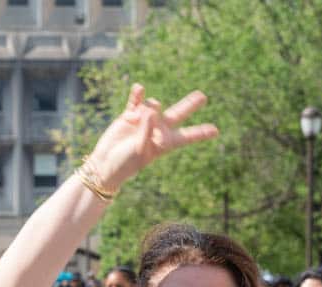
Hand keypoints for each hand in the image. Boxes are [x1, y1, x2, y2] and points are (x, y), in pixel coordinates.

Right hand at [84, 84, 218, 190]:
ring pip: (153, 105)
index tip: (215, 131)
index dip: (200, 133)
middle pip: (177, 114)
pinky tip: (139, 88)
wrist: (106, 163)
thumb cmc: (127, 162)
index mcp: (165, 143)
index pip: (186, 136)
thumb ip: (148, 128)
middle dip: (189, 105)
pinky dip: (138, 94)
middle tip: (203, 97)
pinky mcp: (129, 115)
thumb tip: (152, 105)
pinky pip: (136, 100)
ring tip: (139, 117)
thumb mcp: (141, 149)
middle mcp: (157, 130)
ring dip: (149, 107)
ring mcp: (144, 121)